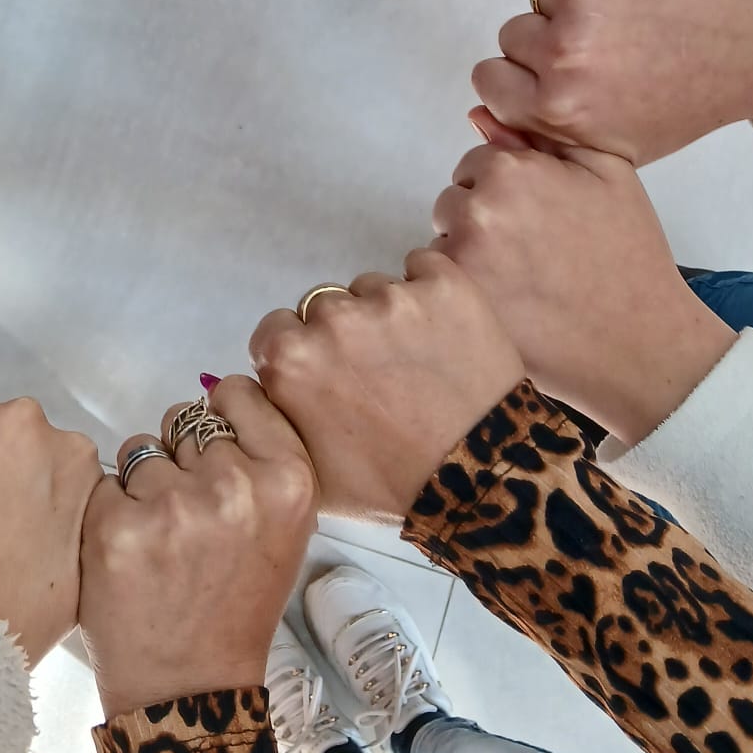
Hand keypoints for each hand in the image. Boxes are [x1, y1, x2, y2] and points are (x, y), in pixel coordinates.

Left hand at [79, 377, 316, 715]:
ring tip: (160, 538)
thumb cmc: (236, 603)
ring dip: (142, 483)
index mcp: (287, 480)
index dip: (220, 420)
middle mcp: (235, 484)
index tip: (214, 454)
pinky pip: (104, 482)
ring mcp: (173, 505)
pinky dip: (110, 511)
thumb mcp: (283, 526)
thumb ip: (260, 457)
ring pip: (141, 447)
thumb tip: (215, 394)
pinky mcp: (116, 526)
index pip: (238, 394)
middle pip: (186, 418)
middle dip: (180, 457)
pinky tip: (130, 552)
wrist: (191, 686)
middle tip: (188, 515)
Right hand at [249, 252, 521, 520]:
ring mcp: (391, 296)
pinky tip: (444, 333)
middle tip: (378, 375)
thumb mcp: (307, 467)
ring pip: (373, 288)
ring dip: (387, 315)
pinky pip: (423, 267)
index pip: (277, 330)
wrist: (483, 479)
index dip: (302, 353)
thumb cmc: (391, 485)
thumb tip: (269, 384)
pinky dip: (429, 292)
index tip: (331, 376)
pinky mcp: (444, 283)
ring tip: (418, 361)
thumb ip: (274, 414)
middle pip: (325, 307)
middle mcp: (333, 317)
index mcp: (291, 358)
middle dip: (344, 335)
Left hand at [431, 140, 734, 446]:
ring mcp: (462, 257)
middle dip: (484, 219)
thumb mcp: (607, 174)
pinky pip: (441, 280)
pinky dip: (466, 287)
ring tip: (523, 277)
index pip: (477, 163)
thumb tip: (480, 117)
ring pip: (445, 240)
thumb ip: (541, 137)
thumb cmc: (627, 254)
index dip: (509, 189)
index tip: (538, 217)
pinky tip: (510, 300)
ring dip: (470, 253)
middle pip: (455, 200)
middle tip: (533, 251)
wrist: (639, 340)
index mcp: (511, 169)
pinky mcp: (457, 300)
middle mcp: (478, 208)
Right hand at [473, 0, 752, 163]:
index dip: (522, 76)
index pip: (490, 80)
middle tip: (601, 48)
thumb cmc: (681, 101)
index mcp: (558, 111)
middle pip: (509, 37)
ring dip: (566, 4)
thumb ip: (538, 136)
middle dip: (544, 40)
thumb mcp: (609, 148)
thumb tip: (473, 114)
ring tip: (620, 18)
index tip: (559, 75)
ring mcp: (582, 2)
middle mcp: (563, 58)